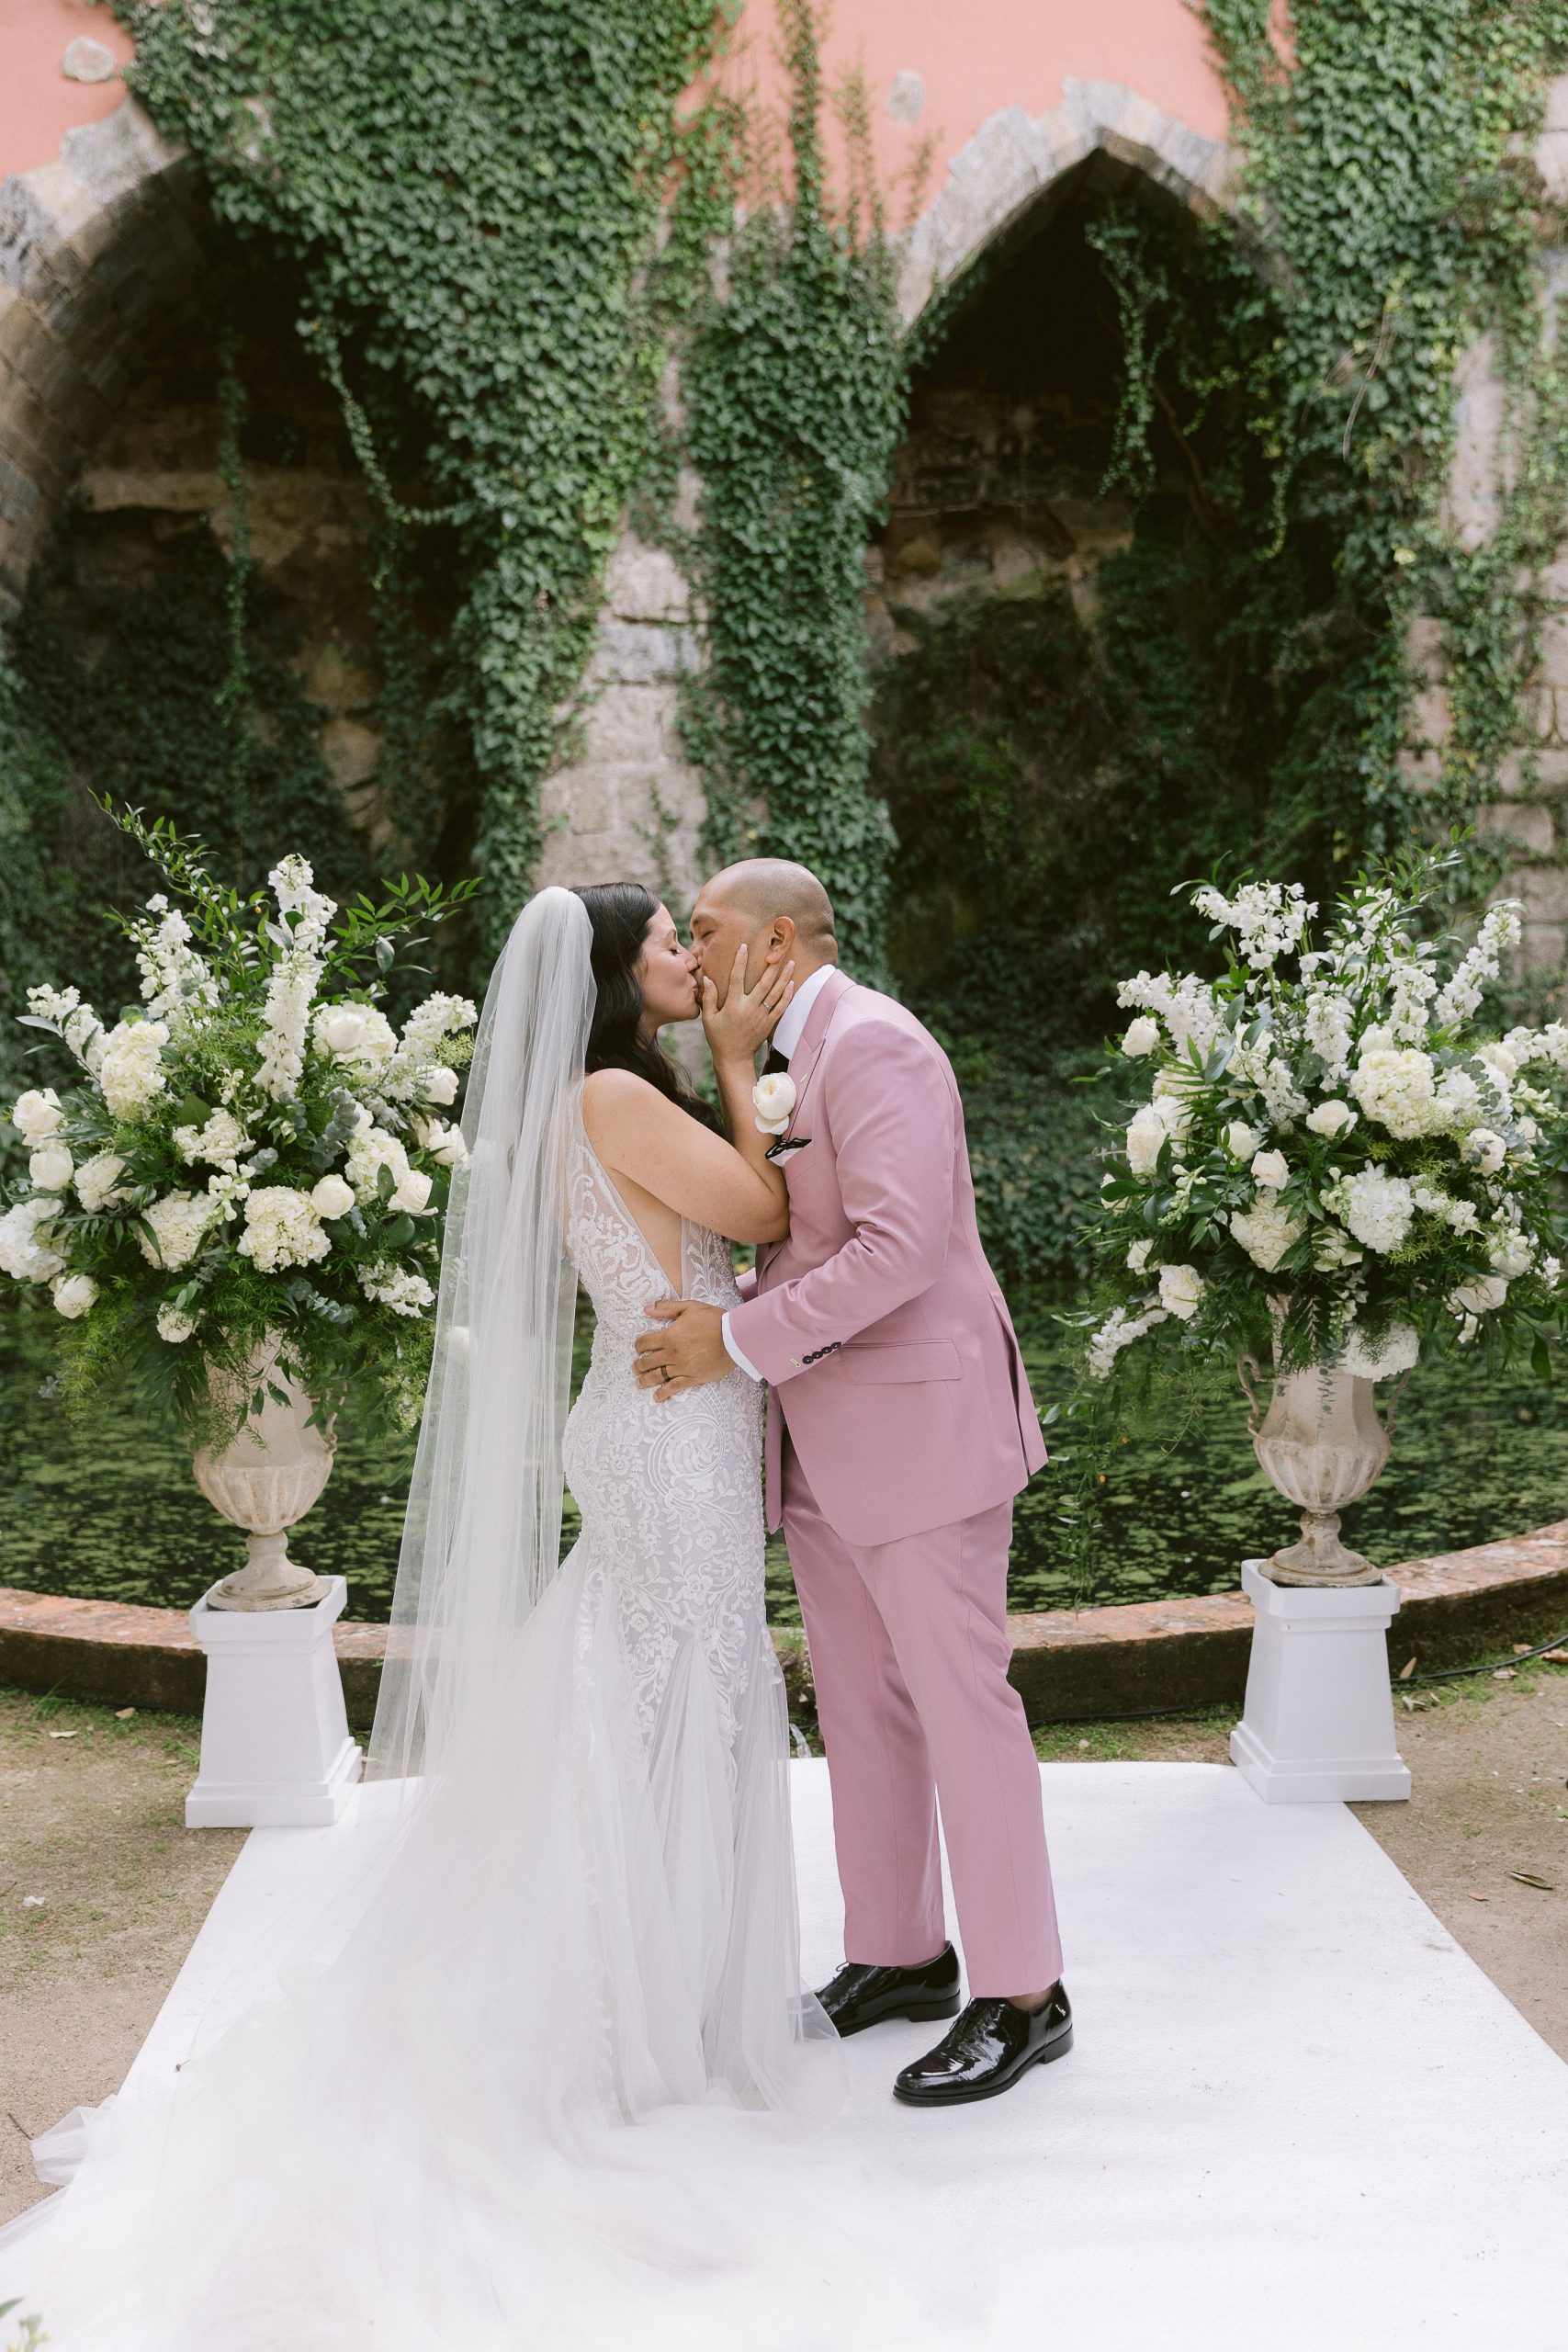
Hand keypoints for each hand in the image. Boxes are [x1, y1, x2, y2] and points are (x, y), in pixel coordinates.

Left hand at [634, 1299, 732, 1399]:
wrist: (735, 1337)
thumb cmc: (714, 1320)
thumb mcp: (690, 1307)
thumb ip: (667, 1308)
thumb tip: (646, 1308)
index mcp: (669, 1336)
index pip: (645, 1343)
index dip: (639, 1345)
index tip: (638, 1348)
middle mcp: (672, 1354)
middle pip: (648, 1361)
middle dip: (638, 1365)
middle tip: (635, 1367)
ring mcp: (682, 1368)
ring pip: (658, 1376)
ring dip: (645, 1380)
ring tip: (639, 1382)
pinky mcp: (693, 1378)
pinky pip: (674, 1388)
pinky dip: (664, 1393)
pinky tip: (657, 1397)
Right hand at [701, 942, 793, 1070]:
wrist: (734, 1059)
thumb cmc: (719, 1037)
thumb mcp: (709, 1018)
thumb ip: (709, 997)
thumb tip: (707, 978)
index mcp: (734, 1005)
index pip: (737, 978)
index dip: (740, 961)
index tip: (744, 946)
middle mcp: (749, 1008)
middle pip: (764, 983)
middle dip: (772, 966)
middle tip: (779, 951)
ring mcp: (761, 1016)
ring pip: (776, 993)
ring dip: (784, 977)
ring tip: (791, 963)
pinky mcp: (769, 1024)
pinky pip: (781, 1007)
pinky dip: (787, 995)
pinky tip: (791, 984)